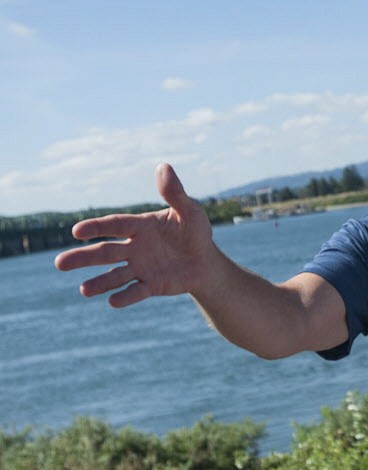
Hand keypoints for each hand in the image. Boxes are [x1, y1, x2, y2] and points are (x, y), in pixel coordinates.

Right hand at [54, 164, 214, 306]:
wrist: (205, 261)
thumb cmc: (195, 232)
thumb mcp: (190, 211)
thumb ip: (175, 194)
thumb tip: (164, 167)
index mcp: (139, 227)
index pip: (114, 225)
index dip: (96, 227)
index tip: (77, 231)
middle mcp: (134, 248)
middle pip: (105, 252)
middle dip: (83, 258)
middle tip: (60, 264)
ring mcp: (141, 268)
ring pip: (115, 275)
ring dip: (100, 282)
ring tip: (84, 290)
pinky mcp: (152, 285)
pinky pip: (137, 292)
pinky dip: (125, 297)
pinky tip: (112, 302)